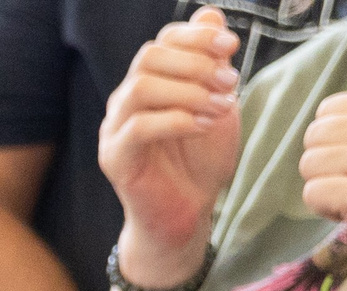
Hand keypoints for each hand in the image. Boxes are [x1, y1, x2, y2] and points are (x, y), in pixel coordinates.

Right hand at [99, 7, 242, 273]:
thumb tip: (211, 15)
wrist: (188, 215)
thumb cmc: (200, 163)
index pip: (162, 42)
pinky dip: (178, 120)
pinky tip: (205, 125)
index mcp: (149, 84)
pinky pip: (140, 127)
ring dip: (188, 91)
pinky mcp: (115, 158)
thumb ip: (212, 64)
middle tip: (230, 81)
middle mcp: (126, 101)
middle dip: (195, 63)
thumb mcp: (217, 104)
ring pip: (141, 87)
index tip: (231, 46)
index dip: (195, 36)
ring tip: (219, 107)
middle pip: (148, 57)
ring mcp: (115, 129)